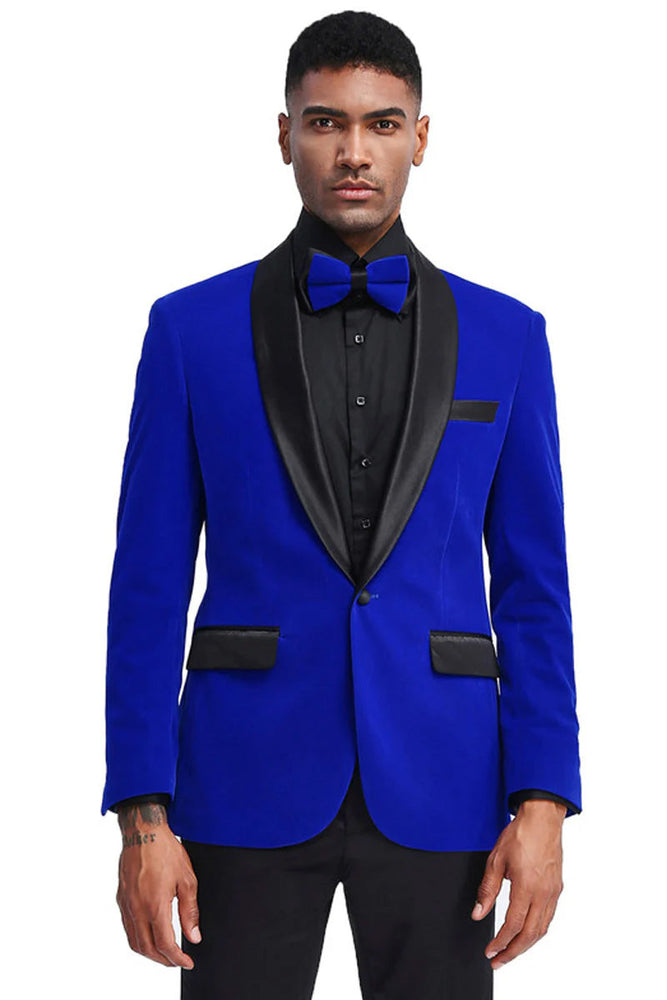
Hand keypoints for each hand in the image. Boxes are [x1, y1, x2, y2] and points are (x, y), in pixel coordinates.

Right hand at [116, 801, 200, 967]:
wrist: (143, 832)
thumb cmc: (166, 851)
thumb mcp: (187, 880)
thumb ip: (190, 911)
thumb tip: (194, 937)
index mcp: (155, 905)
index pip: (165, 945)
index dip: (177, 959)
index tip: (188, 962)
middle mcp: (137, 909)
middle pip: (147, 949)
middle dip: (164, 960)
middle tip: (178, 961)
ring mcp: (126, 905)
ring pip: (134, 942)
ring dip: (149, 953)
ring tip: (165, 953)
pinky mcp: (121, 899)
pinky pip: (128, 928)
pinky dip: (139, 939)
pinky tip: (150, 934)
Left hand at [471, 799, 565, 969]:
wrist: (543, 818)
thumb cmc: (520, 834)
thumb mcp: (496, 860)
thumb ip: (487, 890)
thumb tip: (478, 914)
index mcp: (527, 887)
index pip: (513, 925)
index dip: (500, 943)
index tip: (490, 952)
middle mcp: (543, 893)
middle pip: (529, 934)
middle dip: (513, 952)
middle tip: (499, 961)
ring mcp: (553, 892)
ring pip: (542, 929)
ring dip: (526, 945)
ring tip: (511, 952)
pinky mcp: (557, 888)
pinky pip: (549, 917)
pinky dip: (537, 931)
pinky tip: (528, 933)